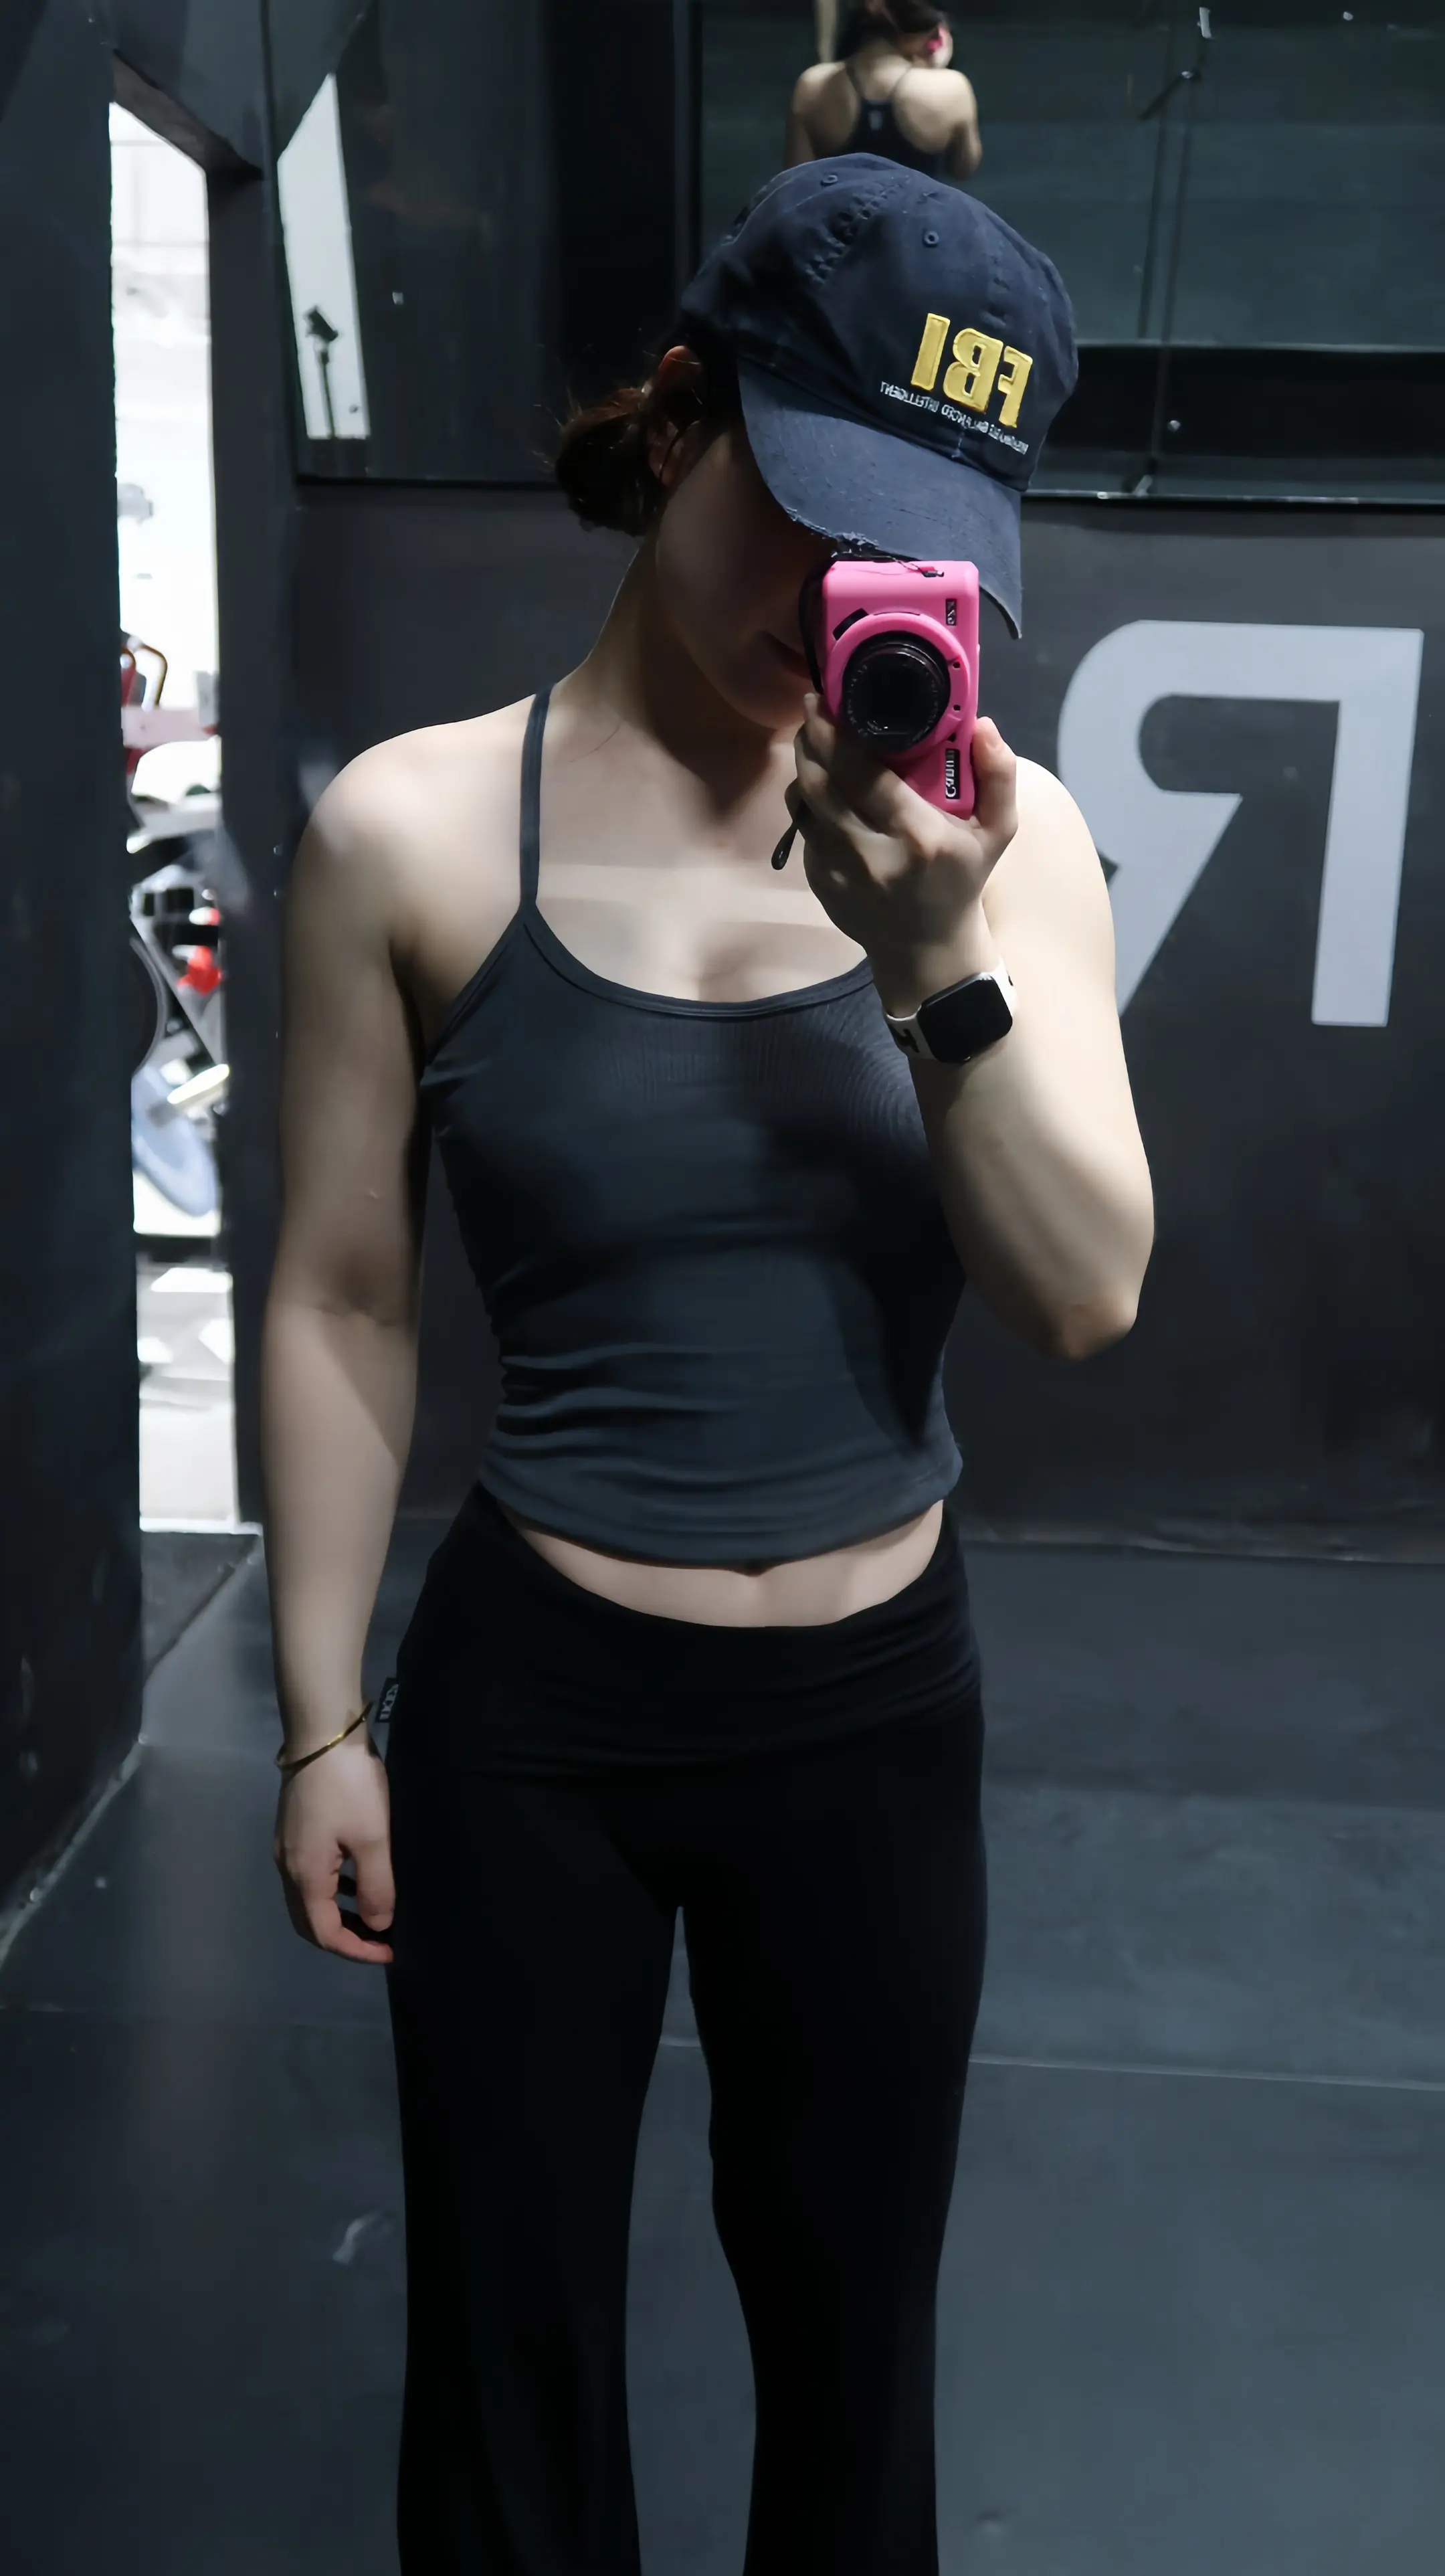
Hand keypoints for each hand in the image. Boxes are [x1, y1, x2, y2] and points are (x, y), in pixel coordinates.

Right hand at [274, 1735, 394, 1964]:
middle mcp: (287, 1867)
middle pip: (309, 1922)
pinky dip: (333, 1889)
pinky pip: (311, 1875)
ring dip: (338, 1914)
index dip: (357, 1950)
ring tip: (374, 1915)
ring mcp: (287, 1847)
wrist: (322, 1732)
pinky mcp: (294, 1830)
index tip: (390, 1952)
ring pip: (308, 1899)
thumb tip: (377, 1925)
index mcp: (304, 1876)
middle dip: (344, 1938)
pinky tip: (358, 1879)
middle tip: (380, 1941)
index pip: (324, 1933)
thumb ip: (376, 1887)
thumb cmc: (350, 1787)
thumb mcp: (373, 1838)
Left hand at [789, 695, 1017, 1014]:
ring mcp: (839, 871)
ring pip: (803, 804)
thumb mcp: (997, 832)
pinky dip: (808, 802)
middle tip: (812, 710)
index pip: (862, 773)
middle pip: (820, 783)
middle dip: (808, 740)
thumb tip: (982, 724)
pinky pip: (804, 828)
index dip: (833, 732)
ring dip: (803, 768)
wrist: (926, 949)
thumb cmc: (961, 880)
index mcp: (917, 835)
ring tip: (812, 742)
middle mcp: (871, 853)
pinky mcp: (819, 882)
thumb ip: (998, 776)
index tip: (824, 699)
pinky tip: (822, 788)